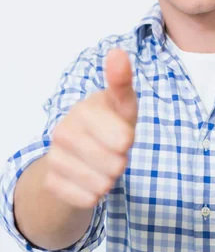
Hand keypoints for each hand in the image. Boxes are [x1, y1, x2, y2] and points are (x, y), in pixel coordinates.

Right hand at [44, 49, 136, 208]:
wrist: (79, 154)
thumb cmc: (109, 124)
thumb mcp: (122, 105)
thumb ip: (122, 82)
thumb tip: (117, 52)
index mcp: (84, 109)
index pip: (124, 139)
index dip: (127, 141)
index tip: (122, 135)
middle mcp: (63, 130)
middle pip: (115, 165)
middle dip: (120, 162)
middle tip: (112, 152)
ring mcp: (54, 156)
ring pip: (102, 184)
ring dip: (109, 179)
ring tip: (102, 165)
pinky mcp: (51, 181)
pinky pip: (87, 199)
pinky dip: (95, 194)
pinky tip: (89, 179)